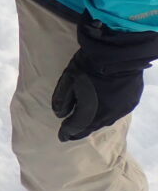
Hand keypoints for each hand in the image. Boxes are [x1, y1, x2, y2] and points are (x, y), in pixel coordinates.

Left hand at [51, 17, 157, 141]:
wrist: (118, 53)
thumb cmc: (88, 66)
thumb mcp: (68, 80)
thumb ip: (62, 100)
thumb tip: (59, 115)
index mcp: (90, 112)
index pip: (76, 128)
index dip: (67, 133)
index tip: (61, 137)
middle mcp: (107, 115)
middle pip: (91, 127)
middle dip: (80, 131)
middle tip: (72, 134)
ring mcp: (121, 109)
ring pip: (105, 121)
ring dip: (94, 122)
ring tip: (86, 124)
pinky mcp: (131, 101)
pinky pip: (116, 112)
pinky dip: (106, 113)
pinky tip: (102, 111)